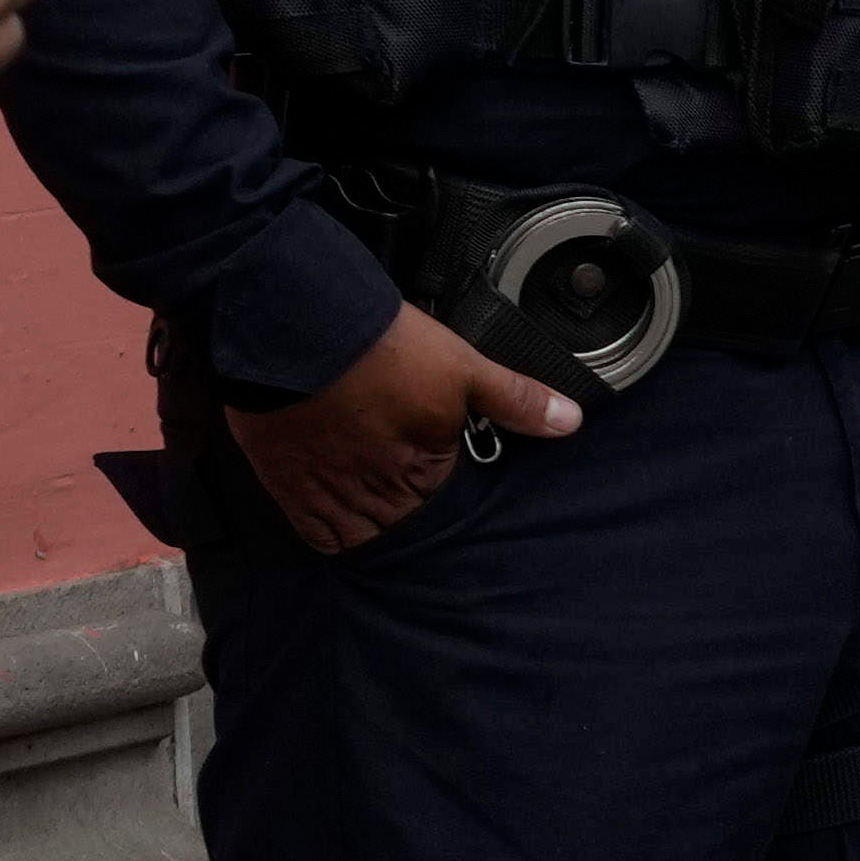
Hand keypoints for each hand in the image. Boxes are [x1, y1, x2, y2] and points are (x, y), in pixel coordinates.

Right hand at [223, 298, 588, 557]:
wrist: (296, 326)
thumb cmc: (379, 345)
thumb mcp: (462, 365)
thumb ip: (515, 399)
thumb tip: (569, 421)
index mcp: (426, 469)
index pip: (446, 506)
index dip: (441, 485)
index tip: (431, 468)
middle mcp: (381, 492)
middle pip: (403, 525)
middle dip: (408, 512)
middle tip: (400, 486)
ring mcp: (332, 494)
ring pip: (362, 535)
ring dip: (372, 525)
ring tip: (374, 502)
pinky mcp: (290, 487)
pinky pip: (317, 534)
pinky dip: (331, 531)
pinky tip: (338, 516)